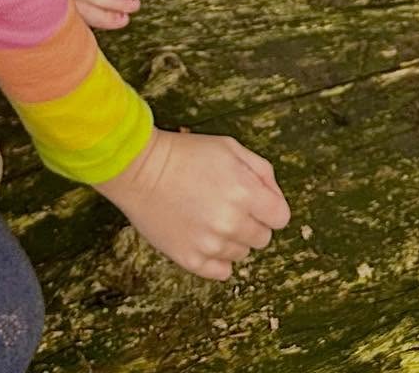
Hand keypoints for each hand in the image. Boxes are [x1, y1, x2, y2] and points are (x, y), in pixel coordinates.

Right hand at [92, 127, 290, 281]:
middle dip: (249, 221)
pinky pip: (222, 271)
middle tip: (224, 204)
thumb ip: (262, 171)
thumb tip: (275, 198)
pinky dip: (216, 257)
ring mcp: (211, 244)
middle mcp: (232, 221)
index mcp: (246, 192)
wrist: (137, 168)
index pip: (281, 218)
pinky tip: (202, 236)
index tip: (252, 201)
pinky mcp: (192, 260)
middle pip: (262, 238)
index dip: (268, 207)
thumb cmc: (184, 153)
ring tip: (206, 215)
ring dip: (230, 238)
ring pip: (241, 253)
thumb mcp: (228, 147)